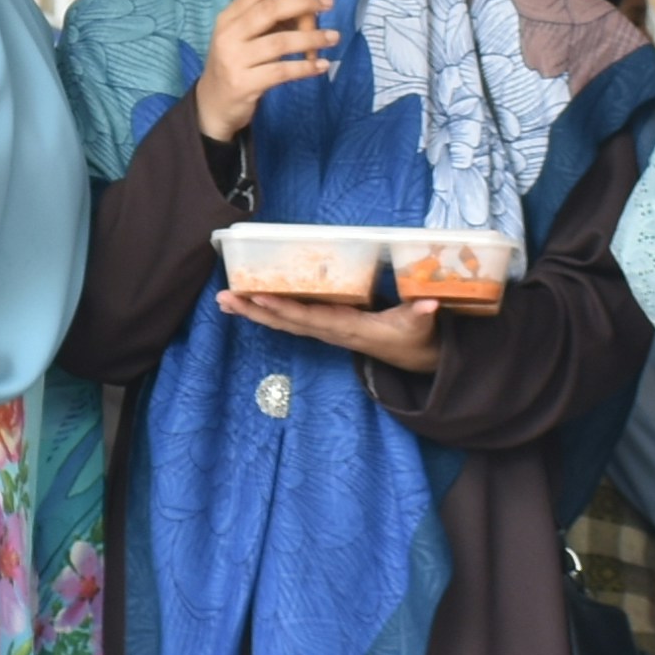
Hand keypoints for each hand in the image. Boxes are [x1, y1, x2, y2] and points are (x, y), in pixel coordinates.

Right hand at [182, 0, 339, 150]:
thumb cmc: (235, 64)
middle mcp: (228, 35)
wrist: (213, 104)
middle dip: (302, 2)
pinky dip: (305, 67)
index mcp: (228, 18)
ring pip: (280, 42)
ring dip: (311, 38)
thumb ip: (266, 19)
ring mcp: (234, 60)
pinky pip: (281, 71)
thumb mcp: (242, 37)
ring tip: (333, 36)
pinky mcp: (244, 84)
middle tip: (328, 2)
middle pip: (269, 10)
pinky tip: (322, 65)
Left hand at [217, 284, 443, 374]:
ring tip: (224, 301)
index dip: (284, 309)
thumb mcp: (420, 326)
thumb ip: (422, 314)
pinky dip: (267, 309)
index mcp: (348, 328)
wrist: (413, 357)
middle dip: (254, 310)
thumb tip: (430, 304)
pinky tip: (247, 302)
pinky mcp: (324, 326)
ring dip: (253, 311)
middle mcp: (329, 330)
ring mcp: (324, 330)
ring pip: (283, 321)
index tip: (258, 297)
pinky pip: (290, 318)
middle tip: (223, 299)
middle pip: (285, 322)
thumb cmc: (414, 337)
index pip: (309, 319)